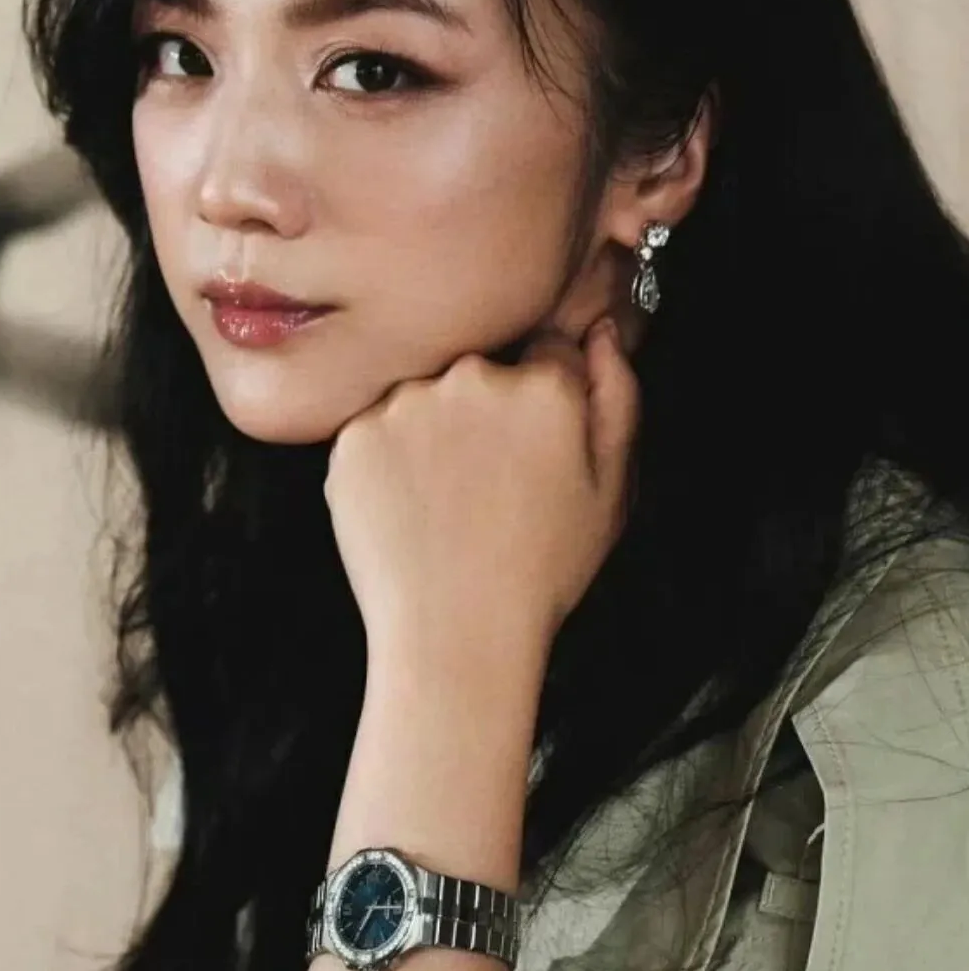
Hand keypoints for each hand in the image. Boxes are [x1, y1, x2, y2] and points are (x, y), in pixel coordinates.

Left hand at [324, 317, 639, 669]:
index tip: (533, 445)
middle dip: (486, 412)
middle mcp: (472, 377)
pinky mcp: (353, 437)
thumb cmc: (541, 573)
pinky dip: (387, 461)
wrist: (455, 636)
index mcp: (544, 386)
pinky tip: (409, 511)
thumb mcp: (612, 490)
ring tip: (446, 504)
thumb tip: (602, 334)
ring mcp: (405, 404)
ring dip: (432, 432)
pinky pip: (375, 431)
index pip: (546, 352)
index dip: (544, 400)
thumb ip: (616, 397)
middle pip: (480, 370)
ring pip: (422, 397)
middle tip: (488, 486)